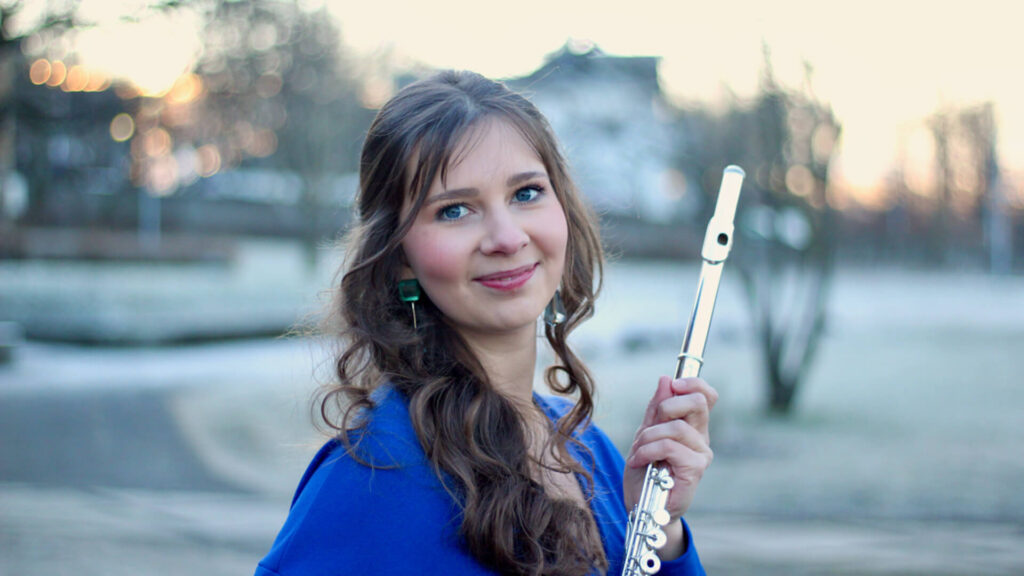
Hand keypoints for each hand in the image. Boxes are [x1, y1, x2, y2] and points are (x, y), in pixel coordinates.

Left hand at [622, 376, 716, 557]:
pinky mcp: (695, 470)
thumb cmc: (645, 472)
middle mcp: (701, 438)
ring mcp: (701, 454)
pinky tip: (640, 461)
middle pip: (697, 402)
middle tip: (650, 425)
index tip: (674, 384)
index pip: (705, 395)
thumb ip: (656, 409)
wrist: (642, 506)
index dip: (692, 383)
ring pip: (676, 426)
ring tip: (638, 451)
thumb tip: (666, 379)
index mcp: (692, 426)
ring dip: (648, 436)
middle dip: (667, 406)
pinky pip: (670, 446)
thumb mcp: (644, 434)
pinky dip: (648, 450)